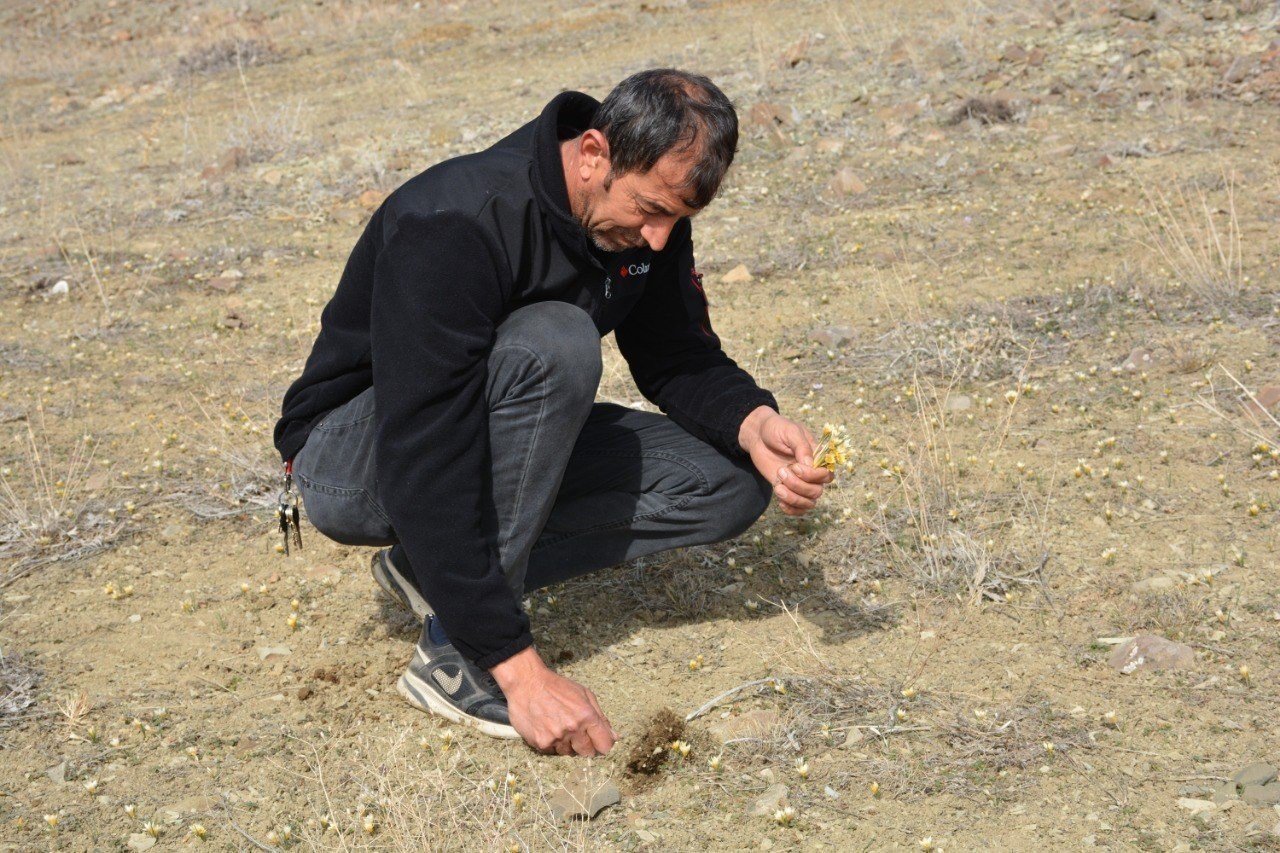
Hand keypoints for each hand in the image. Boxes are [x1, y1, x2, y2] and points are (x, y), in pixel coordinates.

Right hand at [490, 647, 617, 755]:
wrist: (526, 683)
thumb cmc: (557, 686)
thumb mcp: (584, 694)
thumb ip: (601, 717)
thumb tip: (614, 737)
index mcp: (587, 715)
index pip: (604, 744)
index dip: (603, 744)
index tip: (599, 742)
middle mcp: (573, 729)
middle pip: (587, 752)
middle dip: (585, 745)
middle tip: (575, 732)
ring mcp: (556, 737)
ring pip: (568, 753)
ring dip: (567, 744)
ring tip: (558, 726)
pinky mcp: (541, 743)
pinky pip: (552, 751)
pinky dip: (551, 743)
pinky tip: (547, 727)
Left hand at [738, 406, 833, 516]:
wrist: (757, 434)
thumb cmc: (776, 429)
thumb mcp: (791, 432)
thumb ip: (802, 447)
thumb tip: (810, 466)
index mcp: (816, 458)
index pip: (826, 475)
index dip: (813, 476)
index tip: (795, 466)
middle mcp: (811, 473)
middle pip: (817, 491)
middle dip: (799, 486)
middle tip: (781, 471)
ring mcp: (799, 482)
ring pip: (808, 502)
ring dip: (793, 498)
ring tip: (778, 487)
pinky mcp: (787, 489)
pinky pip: (797, 508)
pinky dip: (791, 509)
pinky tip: (780, 502)